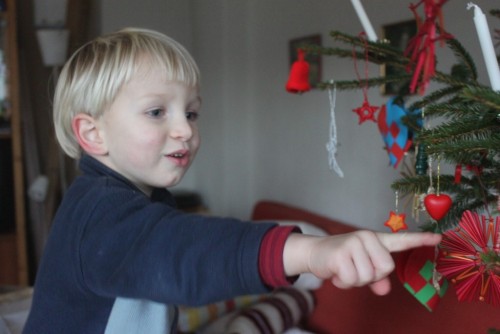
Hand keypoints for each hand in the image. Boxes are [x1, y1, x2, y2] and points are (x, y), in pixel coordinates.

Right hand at [284, 231, 440, 294]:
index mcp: (375, 240)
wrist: (314, 252)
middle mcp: (367, 237)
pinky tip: (336, 273)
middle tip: (355, 269)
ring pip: (368, 276)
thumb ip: (376, 279)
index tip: (439, 238)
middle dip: (370, 276)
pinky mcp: (342, 253)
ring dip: (354, 280)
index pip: (401, 240)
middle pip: (385, 268)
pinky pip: (352, 279)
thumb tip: (384, 290)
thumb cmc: (341, 260)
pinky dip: (344, 282)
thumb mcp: (361, 267)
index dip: (420, 240)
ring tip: (344, 270)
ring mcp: (354, 243)